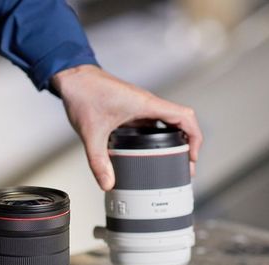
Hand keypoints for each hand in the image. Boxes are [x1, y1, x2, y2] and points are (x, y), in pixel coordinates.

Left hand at [51, 65, 201, 190]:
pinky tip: (148, 153)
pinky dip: (157, 138)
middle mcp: (147, 104)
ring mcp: (140, 106)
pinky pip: (152, 124)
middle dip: (187, 145)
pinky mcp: (131, 109)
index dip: (195, 137)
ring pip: (167, 123)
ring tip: (171, 163)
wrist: (73, 78)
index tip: (192, 157)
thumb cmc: (83, 94)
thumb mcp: (91, 133)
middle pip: (180, 122)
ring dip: (173, 141)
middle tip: (183, 167)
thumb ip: (98, 160)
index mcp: (146, 104)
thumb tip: (107, 183)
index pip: (185, 117)